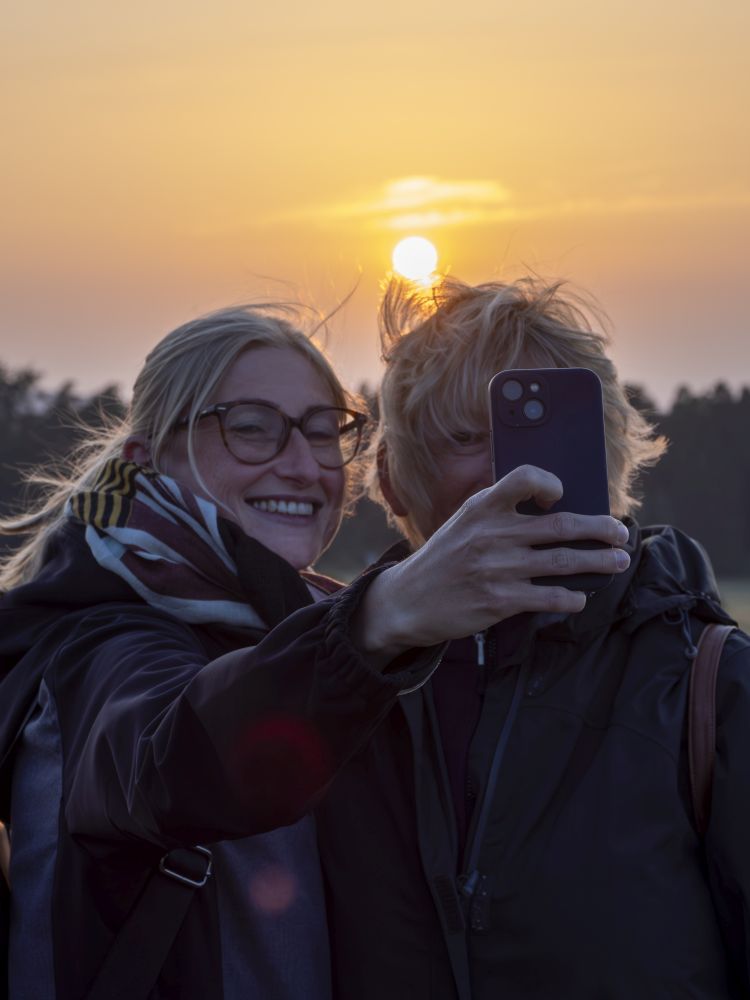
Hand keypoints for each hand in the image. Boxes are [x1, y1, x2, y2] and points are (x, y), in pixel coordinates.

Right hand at [352, 465, 629, 661]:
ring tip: (618, 562)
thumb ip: (500, 513)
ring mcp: (497, 569)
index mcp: (482, 507)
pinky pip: (549, 598)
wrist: (408, 600)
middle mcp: (492, 534)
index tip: (564, 494)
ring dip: (599, 562)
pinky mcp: (500, 601)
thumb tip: (556, 511)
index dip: (551, 483)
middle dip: (601, 529)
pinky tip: (580, 596)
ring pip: (564, 562)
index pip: (525, 479)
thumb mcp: (464, 523)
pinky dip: (572, 597)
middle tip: (621, 534)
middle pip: (561, 526)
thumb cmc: (445, 558)